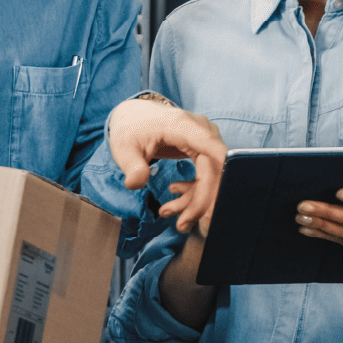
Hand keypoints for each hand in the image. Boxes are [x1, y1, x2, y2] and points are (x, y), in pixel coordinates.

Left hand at [107, 99, 226, 231]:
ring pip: (213, 175)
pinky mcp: (204, 149)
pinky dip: (195, 192)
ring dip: (196, 200)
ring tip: (169, 213)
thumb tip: (135, 184)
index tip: (215, 204)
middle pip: (215, 168)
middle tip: (183, 224)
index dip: (218, 176)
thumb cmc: (130, 130)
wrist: (134, 117)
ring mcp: (205, 139)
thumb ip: (132, 166)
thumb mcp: (124, 148)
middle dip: (202, 201)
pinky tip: (175, 198)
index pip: (211, 149)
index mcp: (182, 125)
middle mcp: (201, 129)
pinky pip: (208, 174)